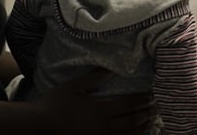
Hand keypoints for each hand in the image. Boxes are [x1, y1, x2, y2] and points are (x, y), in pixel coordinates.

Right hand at [35, 69, 155, 134]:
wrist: (39, 126)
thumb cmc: (55, 103)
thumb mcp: (74, 85)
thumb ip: (94, 76)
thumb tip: (111, 67)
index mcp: (101, 109)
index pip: (128, 103)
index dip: (142, 99)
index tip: (153, 95)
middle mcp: (104, 125)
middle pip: (131, 119)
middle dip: (146, 113)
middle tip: (157, 108)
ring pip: (126, 134)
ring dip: (140, 127)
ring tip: (150, 122)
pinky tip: (133, 134)